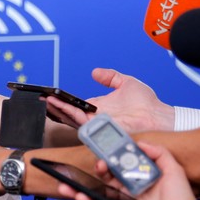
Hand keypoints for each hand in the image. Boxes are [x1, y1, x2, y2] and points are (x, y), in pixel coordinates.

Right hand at [46, 68, 174, 132]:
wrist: (157, 115)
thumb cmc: (147, 103)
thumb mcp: (126, 82)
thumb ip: (110, 77)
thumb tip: (95, 72)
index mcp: (99, 107)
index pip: (76, 104)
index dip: (64, 100)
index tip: (52, 93)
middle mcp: (95, 117)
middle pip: (69, 113)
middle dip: (55, 106)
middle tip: (42, 98)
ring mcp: (96, 124)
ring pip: (71, 118)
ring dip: (58, 110)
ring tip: (46, 101)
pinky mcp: (99, 128)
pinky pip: (80, 121)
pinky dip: (68, 114)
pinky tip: (59, 107)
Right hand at [55, 142, 199, 199]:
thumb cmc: (181, 197)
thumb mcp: (171, 168)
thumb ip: (157, 152)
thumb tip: (139, 143)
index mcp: (135, 179)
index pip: (116, 168)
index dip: (107, 160)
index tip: (102, 153)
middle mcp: (126, 192)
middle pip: (103, 181)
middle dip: (94, 173)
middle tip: (96, 165)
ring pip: (97, 196)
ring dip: (80, 190)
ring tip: (67, 184)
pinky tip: (82, 196)